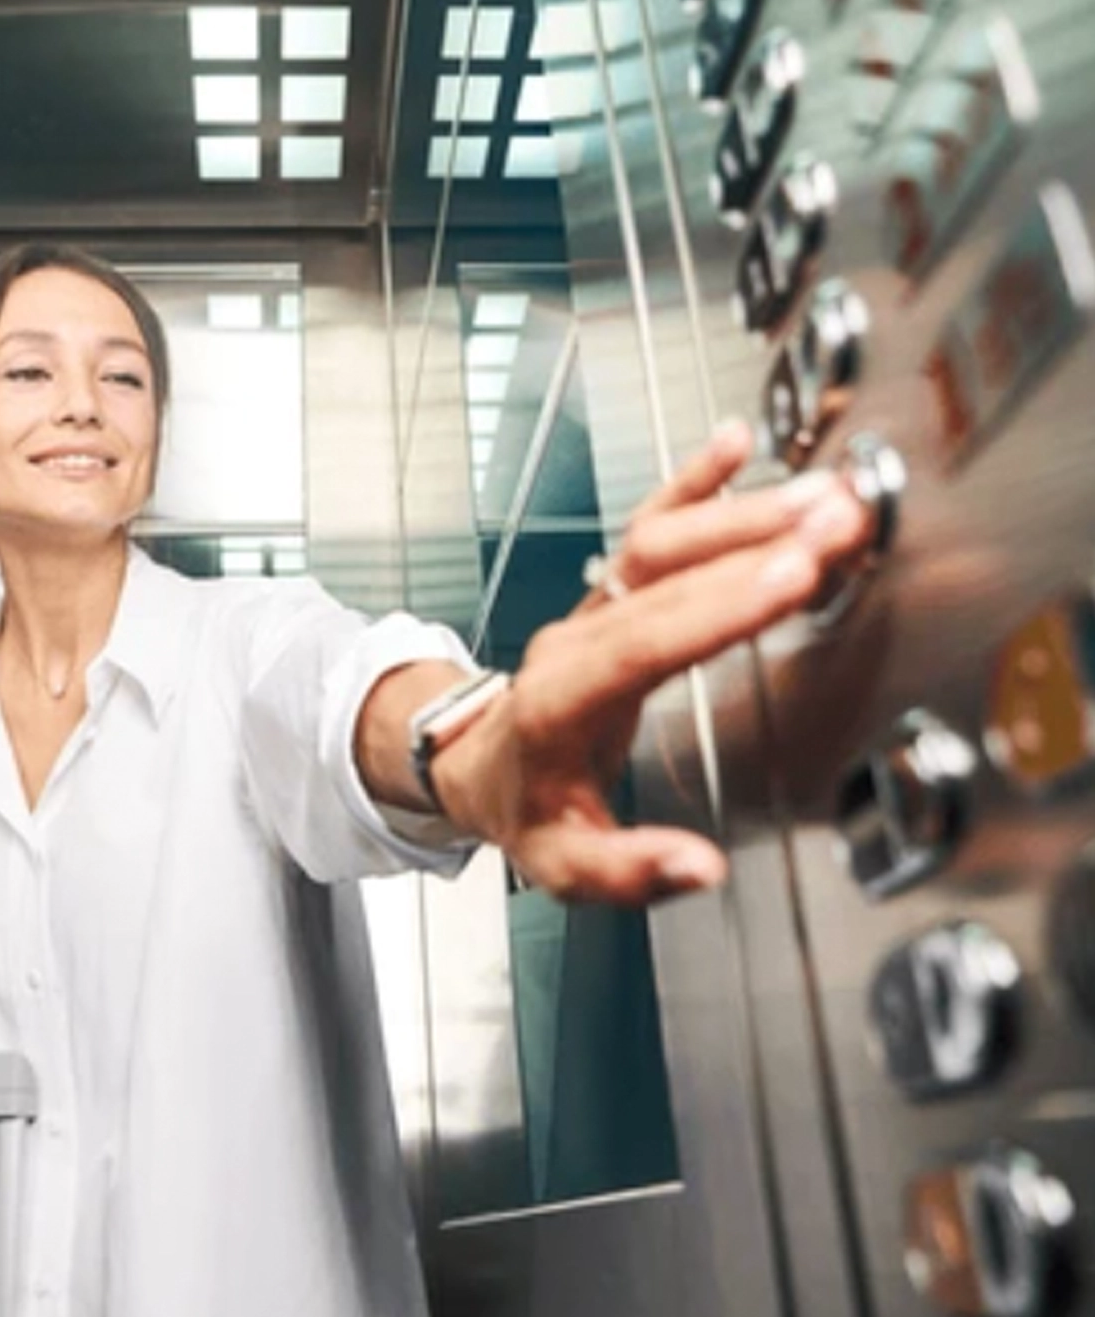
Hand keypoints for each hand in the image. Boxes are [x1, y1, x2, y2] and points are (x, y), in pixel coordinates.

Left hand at [436, 421, 874, 903]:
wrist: (476, 764)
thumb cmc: (523, 809)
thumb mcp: (561, 864)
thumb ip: (628, 869)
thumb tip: (700, 869)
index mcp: (561, 704)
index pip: (641, 645)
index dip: (717, 608)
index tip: (790, 576)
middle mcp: (575, 641)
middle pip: (662, 580)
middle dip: (755, 548)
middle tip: (839, 523)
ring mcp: (591, 610)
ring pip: (660, 544)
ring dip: (744, 514)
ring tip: (827, 496)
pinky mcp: (610, 594)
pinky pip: (647, 527)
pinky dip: (691, 483)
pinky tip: (732, 446)